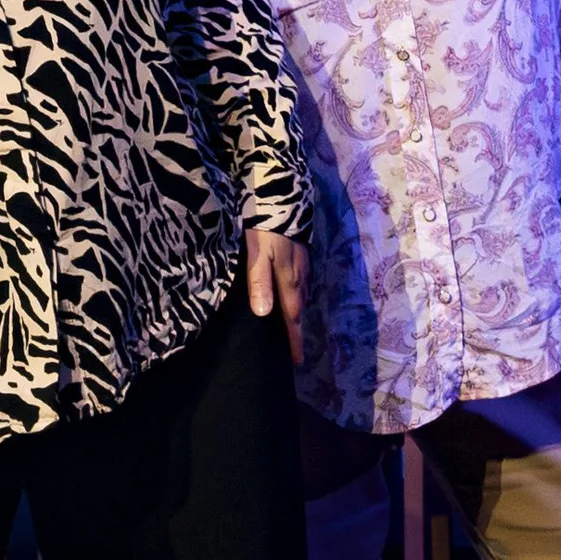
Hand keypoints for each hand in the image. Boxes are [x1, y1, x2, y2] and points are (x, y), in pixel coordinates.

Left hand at [244, 227, 306, 366]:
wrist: (282, 197)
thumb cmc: (266, 228)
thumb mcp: (258, 256)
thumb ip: (259, 283)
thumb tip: (264, 315)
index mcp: (289, 280)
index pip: (291, 317)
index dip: (293, 340)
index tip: (297, 361)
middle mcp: (299, 276)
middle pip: (298, 310)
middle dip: (296, 331)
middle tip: (294, 351)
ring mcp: (302, 265)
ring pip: (300, 296)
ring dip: (296, 314)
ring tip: (291, 329)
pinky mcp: (300, 254)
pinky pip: (300, 283)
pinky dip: (295, 296)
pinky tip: (289, 296)